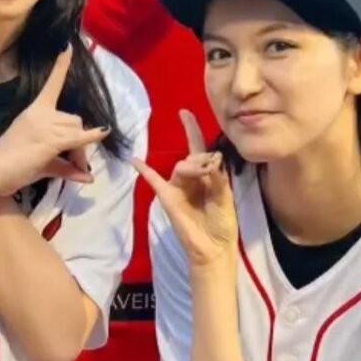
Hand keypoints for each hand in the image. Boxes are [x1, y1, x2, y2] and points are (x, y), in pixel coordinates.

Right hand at [0, 46, 107, 196]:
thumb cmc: (8, 166)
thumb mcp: (41, 163)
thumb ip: (66, 167)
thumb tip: (89, 176)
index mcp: (34, 111)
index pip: (52, 84)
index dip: (61, 66)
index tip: (69, 47)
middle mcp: (40, 114)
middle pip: (75, 121)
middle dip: (79, 142)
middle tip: (76, 164)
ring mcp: (44, 125)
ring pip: (78, 132)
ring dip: (81, 152)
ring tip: (74, 169)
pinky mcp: (49, 141)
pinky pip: (77, 138)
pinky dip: (92, 137)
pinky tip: (104, 132)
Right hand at [131, 110, 237, 268]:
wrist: (214, 248)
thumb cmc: (223, 224)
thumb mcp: (226, 196)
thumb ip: (218, 177)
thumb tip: (211, 158)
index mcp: (206, 176)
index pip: (198, 148)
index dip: (192, 129)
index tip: (184, 112)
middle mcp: (191, 179)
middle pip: (192, 156)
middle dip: (202, 158)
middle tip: (212, 169)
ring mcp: (178, 188)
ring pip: (180, 166)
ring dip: (193, 166)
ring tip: (203, 174)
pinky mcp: (168, 199)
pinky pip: (154, 181)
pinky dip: (145, 171)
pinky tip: (134, 160)